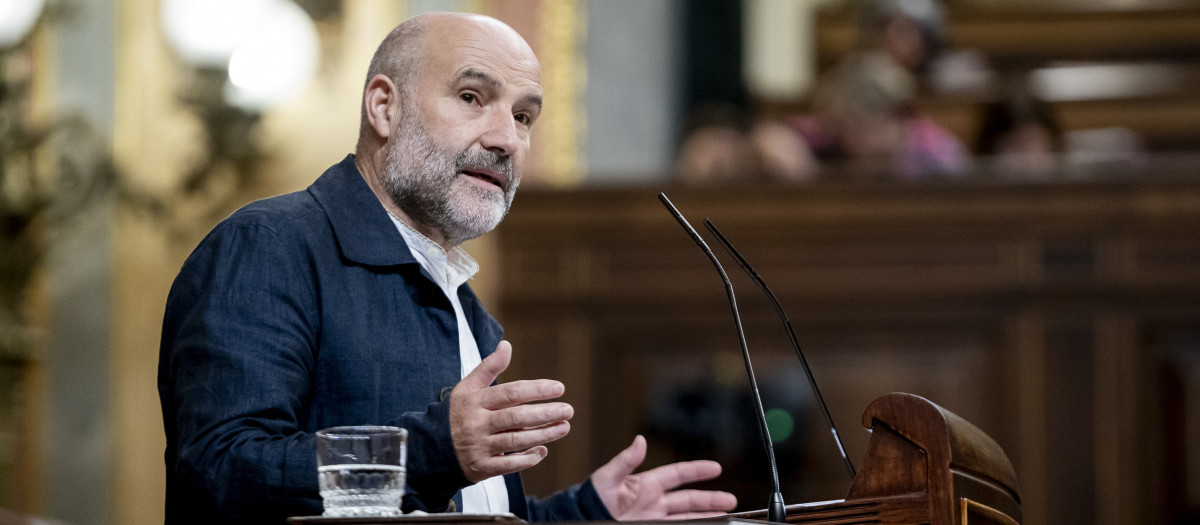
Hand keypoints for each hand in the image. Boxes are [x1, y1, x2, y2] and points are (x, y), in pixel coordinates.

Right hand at [449, 340, 572, 482]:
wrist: (431, 447)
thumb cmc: (456, 413)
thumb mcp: (467, 387)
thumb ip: (489, 367)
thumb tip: (507, 345)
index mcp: (475, 401)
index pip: (510, 393)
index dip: (536, 390)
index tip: (558, 388)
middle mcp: (477, 423)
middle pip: (516, 417)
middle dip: (545, 413)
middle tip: (567, 410)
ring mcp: (479, 446)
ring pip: (515, 440)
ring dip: (543, 435)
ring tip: (564, 427)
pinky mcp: (481, 467)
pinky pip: (508, 464)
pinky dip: (527, 459)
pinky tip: (542, 451)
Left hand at [592, 435, 737, 520]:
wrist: (583, 518)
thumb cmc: (591, 497)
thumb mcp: (607, 477)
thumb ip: (625, 460)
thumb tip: (640, 440)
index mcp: (647, 484)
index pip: (678, 474)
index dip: (697, 471)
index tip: (716, 468)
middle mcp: (654, 500)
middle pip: (689, 499)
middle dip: (710, 499)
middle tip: (731, 501)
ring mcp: (653, 516)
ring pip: (687, 516)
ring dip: (706, 515)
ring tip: (725, 515)